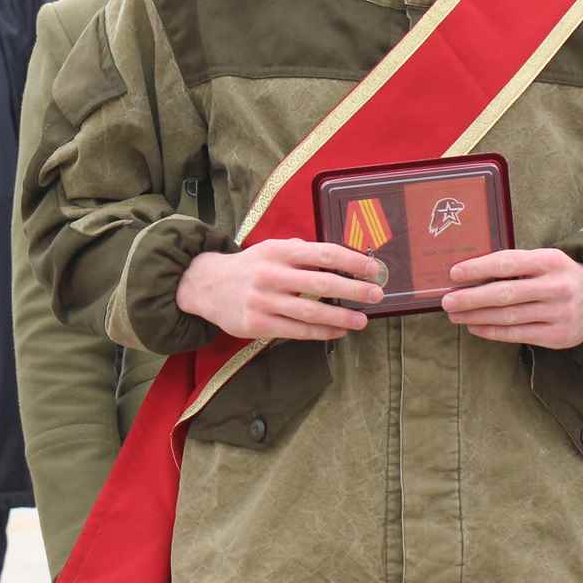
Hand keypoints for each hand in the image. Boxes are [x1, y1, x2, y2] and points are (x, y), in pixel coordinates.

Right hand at [177, 240, 382, 340]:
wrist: (205, 284)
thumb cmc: (249, 266)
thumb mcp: (272, 249)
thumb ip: (302, 252)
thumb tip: (342, 258)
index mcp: (279, 250)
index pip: (322, 253)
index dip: (351, 261)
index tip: (373, 269)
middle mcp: (271, 274)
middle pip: (320, 283)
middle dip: (353, 290)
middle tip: (377, 295)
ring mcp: (263, 301)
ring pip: (310, 312)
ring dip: (340, 317)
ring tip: (362, 320)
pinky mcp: (257, 324)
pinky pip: (296, 331)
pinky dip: (321, 333)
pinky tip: (338, 332)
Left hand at [440, 249, 582, 348]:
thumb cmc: (561, 276)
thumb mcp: (546, 261)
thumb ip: (516, 265)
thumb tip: (472, 274)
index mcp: (550, 261)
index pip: (508, 263)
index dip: (479, 268)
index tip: (454, 273)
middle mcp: (556, 287)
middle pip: (506, 294)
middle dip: (471, 298)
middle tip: (447, 301)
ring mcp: (559, 313)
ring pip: (509, 317)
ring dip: (477, 317)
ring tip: (455, 315)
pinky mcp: (558, 336)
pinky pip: (518, 335)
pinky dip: (492, 331)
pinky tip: (475, 327)